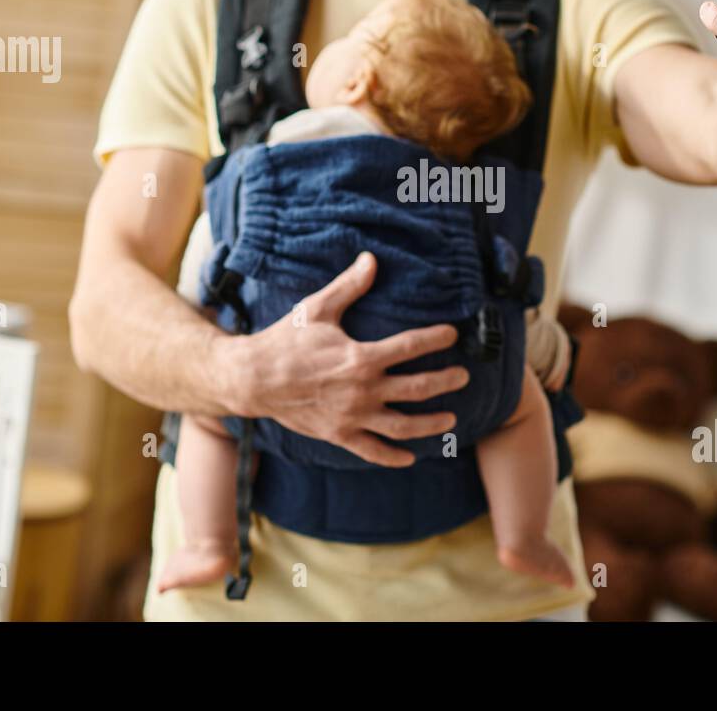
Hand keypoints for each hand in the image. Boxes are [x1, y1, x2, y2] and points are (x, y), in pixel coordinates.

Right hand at [229, 251, 466, 467]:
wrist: (252, 379)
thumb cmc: (285, 341)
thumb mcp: (317, 308)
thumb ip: (349, 286)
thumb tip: (371, 259)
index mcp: (360, 357)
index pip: (411, 347)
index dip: (436, 339)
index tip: (453, 334)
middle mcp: (362, 390)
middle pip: (417, 388)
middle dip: (445, 382)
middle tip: (464, 377)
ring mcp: (352, 416)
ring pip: (403, 426)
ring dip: (431, 424)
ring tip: (451, 420)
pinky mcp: (339, 435)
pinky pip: (373, 451)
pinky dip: (394, 457)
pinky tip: (412, 457)